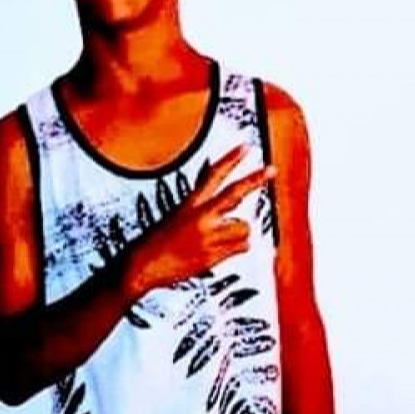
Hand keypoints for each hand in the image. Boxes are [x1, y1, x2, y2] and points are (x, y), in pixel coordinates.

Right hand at [123, 144, 274, 298]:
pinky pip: (241, 248)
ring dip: (240, 234)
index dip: (231, 160)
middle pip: (235, 193)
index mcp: (190, 204)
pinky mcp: (213, 255)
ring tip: (223, 240)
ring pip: (244, 227)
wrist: (143, 265)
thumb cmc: (158, 244)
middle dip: (255, 180)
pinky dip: (237, 249)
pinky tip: (221, 251)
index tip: (245, 148)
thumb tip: (235, 213)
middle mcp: (201, 217)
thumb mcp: (177, 219)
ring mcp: (208, 236)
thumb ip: (205, 214)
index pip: (213, 176)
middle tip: (271, 170)